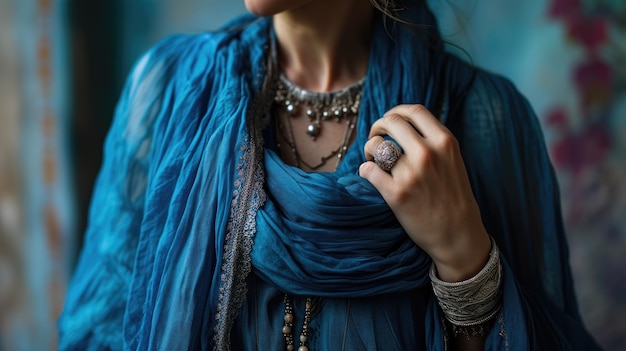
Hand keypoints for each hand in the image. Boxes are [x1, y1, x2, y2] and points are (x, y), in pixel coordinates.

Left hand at [359, 104, 490, 281]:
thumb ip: (432, 141)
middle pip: (390, 122)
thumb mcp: (452, 160)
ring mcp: (411, 174)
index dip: (395, 112)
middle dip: (377, 127)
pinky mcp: (396, 194)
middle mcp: (428, 153)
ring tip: (374, 161)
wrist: (458, 235)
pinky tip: (372, 177)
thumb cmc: (453, 197)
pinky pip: (367, 170)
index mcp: (444, 142)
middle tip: (376, 138)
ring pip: (375, 145)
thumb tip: (401, 125)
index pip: (413, 111)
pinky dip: (365, 171)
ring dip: (369, 150)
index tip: (389, 120)